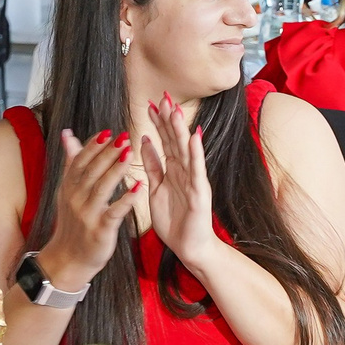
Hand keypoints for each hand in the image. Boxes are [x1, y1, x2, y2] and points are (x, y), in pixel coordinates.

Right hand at [39, 127, 140, 288]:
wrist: (68, 257)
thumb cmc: (73, 221)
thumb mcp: (68, 190)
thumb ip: (72, 161)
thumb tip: (67, 133)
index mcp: (69, 185)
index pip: (81, 160)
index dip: (94, 146)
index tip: (109, 131)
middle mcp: (76, 197)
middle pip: (92, 170)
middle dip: (107, 153)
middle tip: (123, 137)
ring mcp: (87, 214)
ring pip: (102, 187)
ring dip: (116, 169)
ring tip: (130, 153)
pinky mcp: (100, 229)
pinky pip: (115, 212)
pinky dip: (127, 199)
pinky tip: (139, 187)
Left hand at [140, 94, 219, 271]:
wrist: (190, 247)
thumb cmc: (175, 221)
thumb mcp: (156, 189)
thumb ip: (153, 166)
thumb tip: (143, 141)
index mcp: (173, 170)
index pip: (165, 141)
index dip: (158, 123)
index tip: (150, 104)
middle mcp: (185, 171)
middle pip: (175, 140)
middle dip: (169, 119)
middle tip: (163, 98)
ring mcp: (194, 180)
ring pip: (185, 150)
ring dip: (180, 130)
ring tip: (175, 111)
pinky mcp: (200, 193)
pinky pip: (196, 170)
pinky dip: (195, 153)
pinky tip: (193, 137)